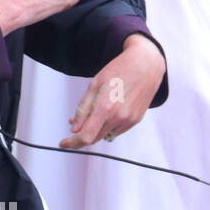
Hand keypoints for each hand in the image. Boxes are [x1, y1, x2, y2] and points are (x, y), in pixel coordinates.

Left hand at [60, 34, 164, 148]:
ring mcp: (129, 120)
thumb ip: (83, 109)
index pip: (86, 136)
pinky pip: (116, 130)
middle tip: (72, 123)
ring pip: (105, 135)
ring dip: (94, 130)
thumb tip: (74, 128)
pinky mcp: (136, 120)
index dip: (72, 143)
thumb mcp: (94, 85)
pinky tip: (104, 113)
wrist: (146, 65)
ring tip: (89, 113)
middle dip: (80, 135)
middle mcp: (119, 117)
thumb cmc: (119, 70)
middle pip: (95, 138)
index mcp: (106, 108)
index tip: (63, 144)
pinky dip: (106, 126)